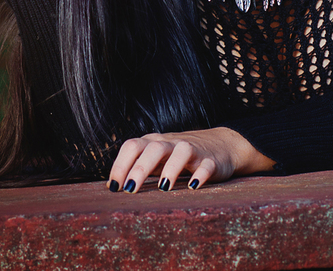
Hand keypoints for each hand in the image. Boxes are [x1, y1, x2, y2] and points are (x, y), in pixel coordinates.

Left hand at [106, 127, 273, 191]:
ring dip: (171, 168)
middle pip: (153, 148)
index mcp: (153, 142)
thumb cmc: (178, 157)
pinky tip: (194, 186)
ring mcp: (192, 150)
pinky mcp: (211, 160)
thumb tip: (111, 187)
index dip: (120, 164)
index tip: (113, 187)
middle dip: (140, 168)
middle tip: (130, 190)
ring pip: (181, 151)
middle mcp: (170, 143)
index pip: (132, 146)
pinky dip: (201, 174)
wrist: (220, 145)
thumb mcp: (156, 159)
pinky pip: (206, 165)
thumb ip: (137, 168)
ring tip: (163, 187)